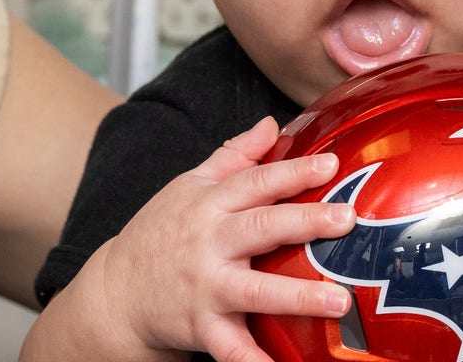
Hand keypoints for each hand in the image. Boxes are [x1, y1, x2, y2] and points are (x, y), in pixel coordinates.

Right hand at [99, 116, 356, 360]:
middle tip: (347, 219)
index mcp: (209, 204)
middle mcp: (209, 243)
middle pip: (260, 228)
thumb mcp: (189, 186)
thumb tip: (272, 124)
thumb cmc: (161, 233)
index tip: (331, 163)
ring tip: (338, 301)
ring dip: (296, 296)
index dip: (293, 171)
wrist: (115, 293)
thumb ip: (234, 156)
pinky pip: (231, 348)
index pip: (256, 181)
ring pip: (254, 291)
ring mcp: (205, 287)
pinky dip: (253, 361)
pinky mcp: (201, 327)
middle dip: (305, 222)